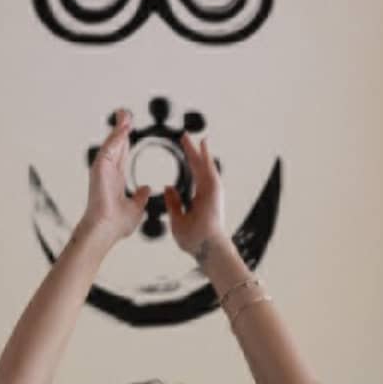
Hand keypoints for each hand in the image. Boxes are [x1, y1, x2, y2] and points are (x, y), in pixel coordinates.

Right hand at [78, 108, 151, 242]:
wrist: (106, 231)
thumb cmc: (116, 225)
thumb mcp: (136, 208)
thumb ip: (140, 197)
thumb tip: (146, 189)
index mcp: (116, 180)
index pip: (122, 155)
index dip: (125, 141)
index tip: (129, 129)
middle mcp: (108, 173)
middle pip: (115, 145)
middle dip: (121, 128)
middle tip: (125, 113)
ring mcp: (103, 170)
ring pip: (111, 144)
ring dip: (118, 128)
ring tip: (125, 114)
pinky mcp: (99, 169)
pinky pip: (109, 149)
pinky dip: (116, 138)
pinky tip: (124, 128)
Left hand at [164, 129, 227, 258]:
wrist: (205, 248)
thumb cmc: (194, 240)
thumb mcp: (177, 219)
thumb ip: (173, 203)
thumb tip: (167, 187)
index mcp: (199, 199)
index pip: (192, 176)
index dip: (187, 162)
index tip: (183, 151)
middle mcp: (207, 193)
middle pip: (197, 167)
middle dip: (191, 151)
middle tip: (184, 137)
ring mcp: (212, 191)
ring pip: (203, 165)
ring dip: (197, 150)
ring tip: (191, 136)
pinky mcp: (215, 190)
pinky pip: (209, 169)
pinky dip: (206, 156)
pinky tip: (202, 143)